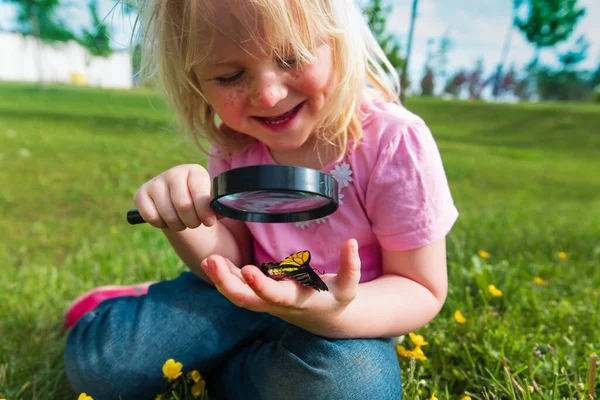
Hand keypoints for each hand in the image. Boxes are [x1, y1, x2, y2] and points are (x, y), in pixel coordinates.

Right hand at [134, 164, 217, 230]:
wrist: (178, 198)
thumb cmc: (199, 200)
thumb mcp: (211, 201)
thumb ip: (218, 205)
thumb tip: (221, 210)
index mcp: (194, 171)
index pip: (200, 194)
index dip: (205, 212)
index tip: (209, 222)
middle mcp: (174, 172)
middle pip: (183, 206)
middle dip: (192, 221)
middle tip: (195, 223)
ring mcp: (156, 182)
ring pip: (168, 215)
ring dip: (178, 225)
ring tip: (183, 222)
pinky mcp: (141, 193)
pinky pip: (151, 217)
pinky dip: (161, 224)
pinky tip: (166, 219)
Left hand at [201, 239, 360, 335]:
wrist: (325, 319)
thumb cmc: (336, 299)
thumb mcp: (349, 287)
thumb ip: (351, 267)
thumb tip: (351, 242)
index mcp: (297, 301)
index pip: (275, 296)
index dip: (260, 286)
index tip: (248, 269)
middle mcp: (276, 305)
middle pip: (245, 301)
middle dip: (227, 284)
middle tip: (213, 262)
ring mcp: (265, 303)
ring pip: (237, 297)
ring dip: (221, 280)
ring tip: (208, 260)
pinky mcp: (260, 297)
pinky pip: (239, 290)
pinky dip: (225, 278)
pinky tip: (213, 262)